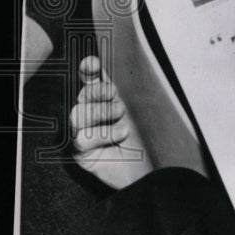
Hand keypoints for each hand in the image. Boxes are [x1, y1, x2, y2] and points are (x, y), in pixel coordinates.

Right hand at [69, 56, 150, 187]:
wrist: (156, 170)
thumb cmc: (151, 139)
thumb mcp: (144, 110)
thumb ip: (132, 90)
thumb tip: (127, 66)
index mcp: (107, 100)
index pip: (91, 80)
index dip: (88, 70)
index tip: (93, 63)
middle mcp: (93, 114)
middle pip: (83, 94)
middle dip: (98, 92)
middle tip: (117, 99)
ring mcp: (84, 133)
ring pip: (78, 114)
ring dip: (101, 114)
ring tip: (122, 120)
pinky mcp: (81, 153)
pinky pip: (82, 138)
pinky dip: (103, 135)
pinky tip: (120, 136)